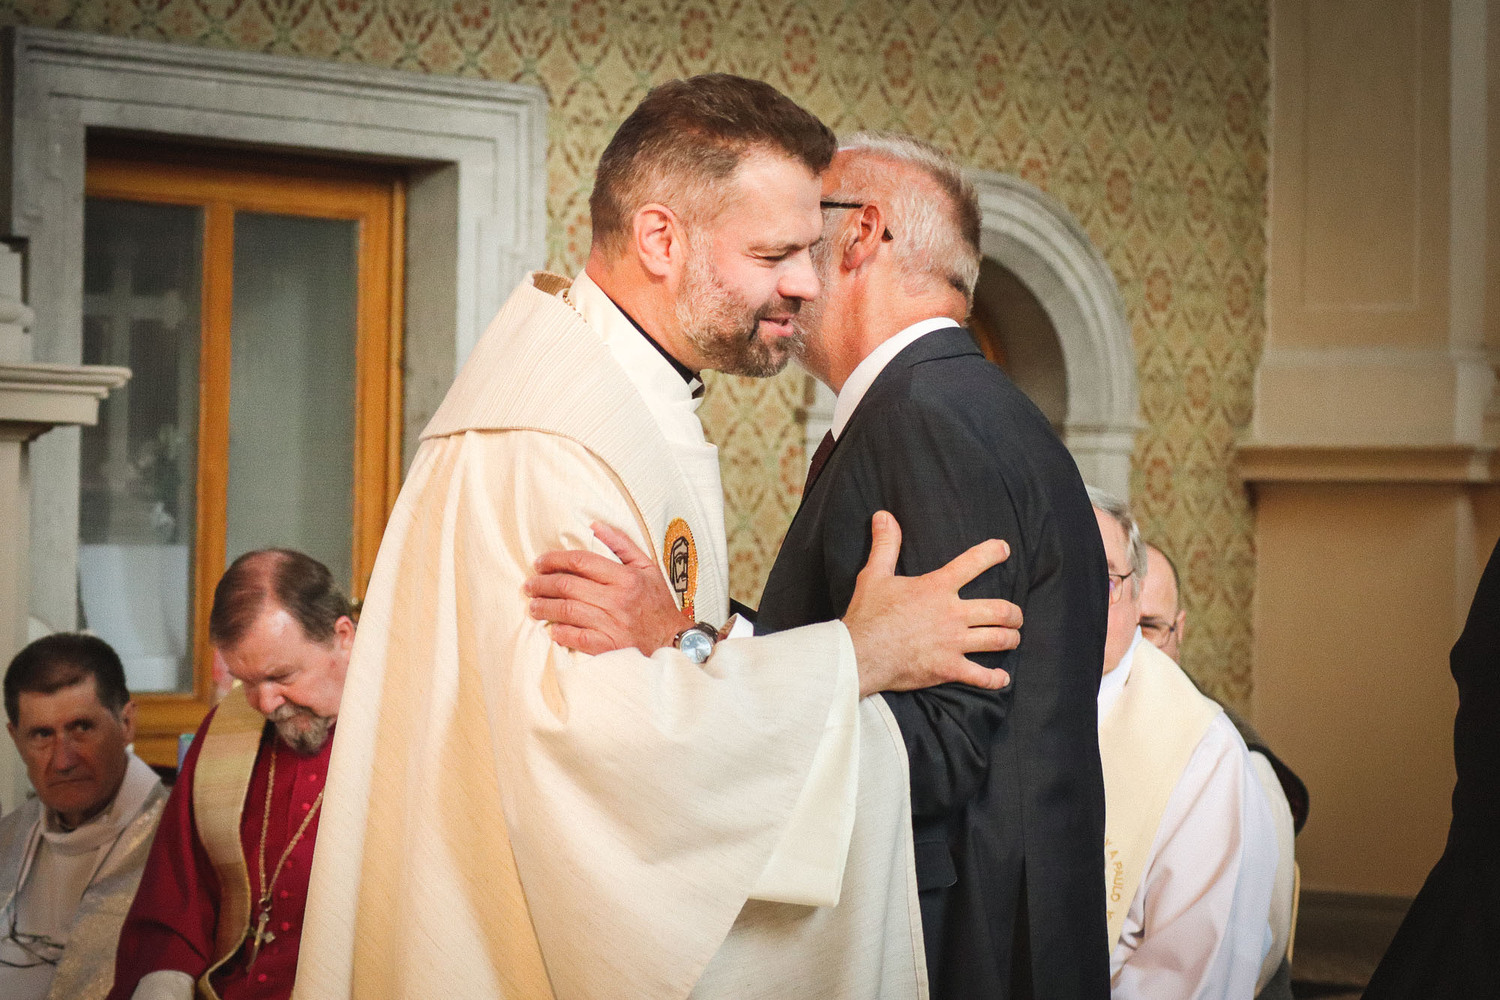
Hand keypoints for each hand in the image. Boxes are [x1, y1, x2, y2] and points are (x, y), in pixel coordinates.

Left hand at [524, 522, 692, 654]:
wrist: (676, 641)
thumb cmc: (659, 603)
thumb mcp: (648, 567)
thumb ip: (622, 545)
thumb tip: (595, 525)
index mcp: (626, 577)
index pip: (581, 562)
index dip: (555, 560)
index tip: (540, 562)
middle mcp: (618, 599)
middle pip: (568, 586)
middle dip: (542, 583)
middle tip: (529, 585)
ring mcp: (613, 624)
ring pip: (567, 611)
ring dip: (544, 607)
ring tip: (533, 606)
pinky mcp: (610, 647)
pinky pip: (578, 638)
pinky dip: (561, 633)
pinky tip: (552, 630)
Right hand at [843, 511, 1020, 697]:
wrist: (860, 654)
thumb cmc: (868, 614)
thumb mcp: (874, 575)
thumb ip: (885, 545)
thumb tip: (883, 515)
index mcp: (937, 588)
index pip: (973, 563)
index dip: (992, 553)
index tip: (1005, 549)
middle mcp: (952, 614)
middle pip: (1000, 610)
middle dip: (1014, 613)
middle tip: (1016, 615)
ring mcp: (953, 643)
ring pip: (998, 639)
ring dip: (1011, 638)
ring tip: (1013, 638)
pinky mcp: (948, 669)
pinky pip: (981, 676)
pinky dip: (995, 679)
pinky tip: (1002, 678)